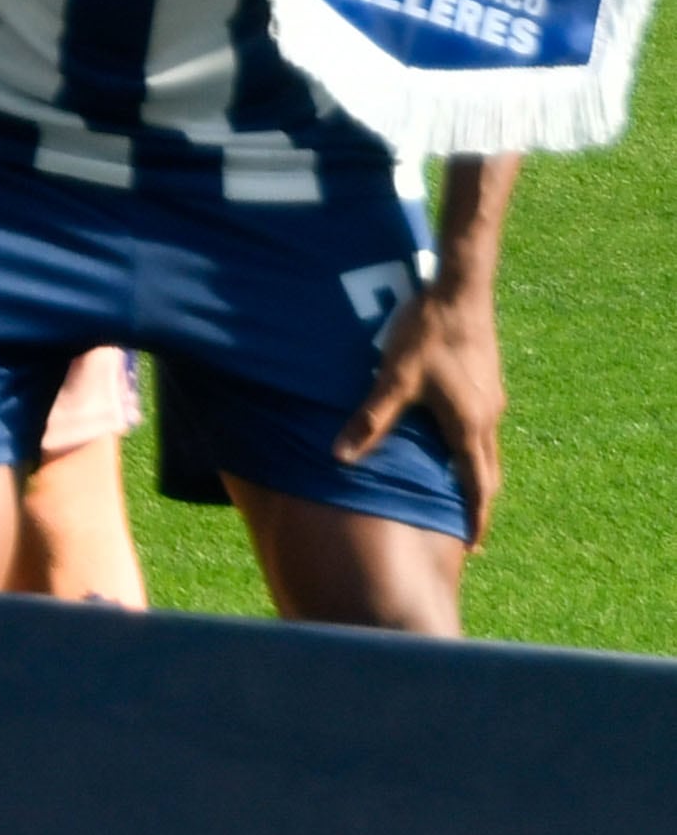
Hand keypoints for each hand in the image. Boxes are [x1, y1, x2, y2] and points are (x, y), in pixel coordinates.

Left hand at [339, 272, 503, 544]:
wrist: (460, 290)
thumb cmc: (427, 334)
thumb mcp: (393, 380)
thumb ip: (370, 420)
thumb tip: (341, 457)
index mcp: (470, 425)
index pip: (478, 485)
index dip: (474, 516)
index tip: (472, 544)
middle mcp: (489, 417)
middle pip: (487, 471)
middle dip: (475, 500)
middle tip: (464, 526)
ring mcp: (491, 398)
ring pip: (485, 447)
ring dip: (472, 472)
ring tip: (453, 489)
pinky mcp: (486, 381)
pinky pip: (481, 426)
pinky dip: (469, 445)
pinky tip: (448, 439)